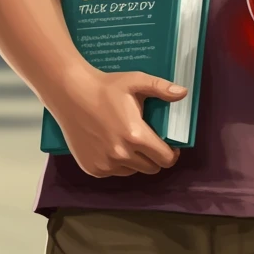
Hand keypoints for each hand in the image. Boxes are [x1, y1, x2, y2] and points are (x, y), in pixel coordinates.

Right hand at [46, 65, 186, 177]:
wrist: (70, 93)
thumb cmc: (105, 86)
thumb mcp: (135, 81)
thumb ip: (161, 88)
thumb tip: (183, 92)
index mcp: (136, 136)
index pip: (165, 159)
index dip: (171, 154)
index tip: (169, 146)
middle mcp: (121, 155)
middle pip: (151, 168)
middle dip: (155, 157)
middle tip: (149, 141)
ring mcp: (105, 165)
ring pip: (132, 171)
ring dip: (136, 161)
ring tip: (129, 141)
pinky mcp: (92, 168)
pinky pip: (114, 172)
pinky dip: (117, 163)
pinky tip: (111, 144)